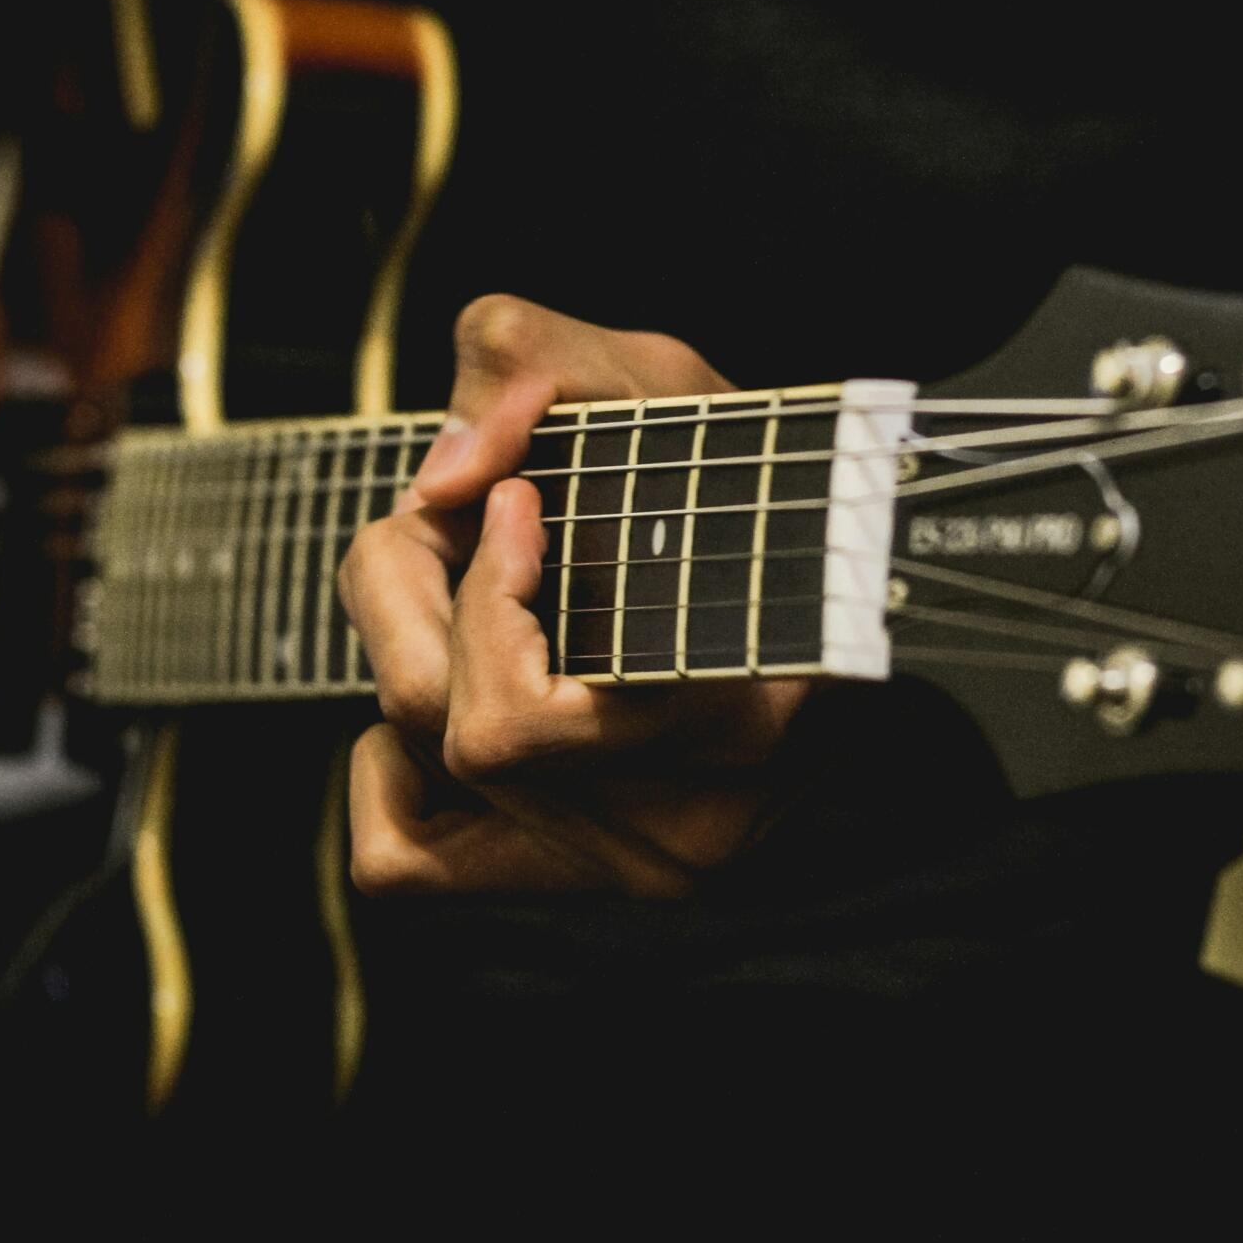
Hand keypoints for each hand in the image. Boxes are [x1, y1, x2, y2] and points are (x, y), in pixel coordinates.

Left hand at [340, 296, 808, 896]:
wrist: (853, 584)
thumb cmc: (753, 478)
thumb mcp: (659, 382)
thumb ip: (532, 366)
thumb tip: (436, 484)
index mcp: (728, 728)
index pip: (508, 725)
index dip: (482, 592)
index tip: (519, 499)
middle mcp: (682, 832)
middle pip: (439, 728)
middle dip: (414, 588)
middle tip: (467, 515)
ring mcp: (635, 865)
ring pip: (422, 769)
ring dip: (412, 643)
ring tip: (471, 580)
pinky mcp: (585, 876)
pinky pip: (401, 859)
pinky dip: (388, 767)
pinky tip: (450, 684)